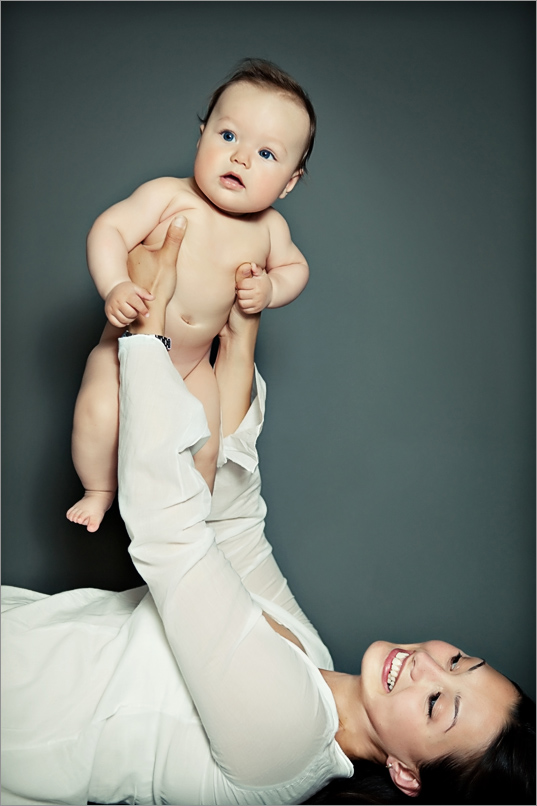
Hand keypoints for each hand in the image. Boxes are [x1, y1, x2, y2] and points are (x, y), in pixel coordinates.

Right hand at [105, 281, 153, 327]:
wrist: (112, 288)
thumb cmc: (126, 289)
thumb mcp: (136, 288)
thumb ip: (144, 293)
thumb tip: (152, 298)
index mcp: (126, 295)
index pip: (137, 304)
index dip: (143, 311)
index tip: (147, 314)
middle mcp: (118, 301)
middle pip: (131, 314)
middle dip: (135, 314)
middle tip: (135, 310)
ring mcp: (112, 308)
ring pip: (124, 320)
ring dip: (130, 319)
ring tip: (130, 313)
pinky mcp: (108, 313)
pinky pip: (116, 324)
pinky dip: (122, 323)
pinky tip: (124, 318)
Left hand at [127, 216, 186, 335]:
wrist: (149, 311)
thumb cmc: (158, 286)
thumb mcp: (169, 259)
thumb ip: (174, 238)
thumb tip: (181, 218)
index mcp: (132, 250)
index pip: (135, 233)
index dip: (142, 228)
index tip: (144, 220)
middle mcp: (124, 259)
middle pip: (132, 244)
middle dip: (140, 242)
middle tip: (146, 235)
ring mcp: (124, 272)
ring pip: (131, 258)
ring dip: (138, 256)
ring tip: (147, 255)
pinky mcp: (127, 283)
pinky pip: (131, 270)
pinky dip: (137, 269)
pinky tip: (145, 273)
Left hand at [235, 262, 272, 313]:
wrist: (271, 294)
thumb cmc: (262, 283)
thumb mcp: (261, 274)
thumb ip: (256, 269)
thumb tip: (252, 265)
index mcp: (258, 284)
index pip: (242, 284)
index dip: (239, 283)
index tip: (241, 283)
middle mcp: (258, 294)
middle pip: (240, 293)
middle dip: (239, 291)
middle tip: (242, 290)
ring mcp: (257, 303)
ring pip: (241, 303)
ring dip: (240, 299)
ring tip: (243, 295)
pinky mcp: (256, 310)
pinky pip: (244, 309)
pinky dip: (243, 306)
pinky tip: (245, 301)